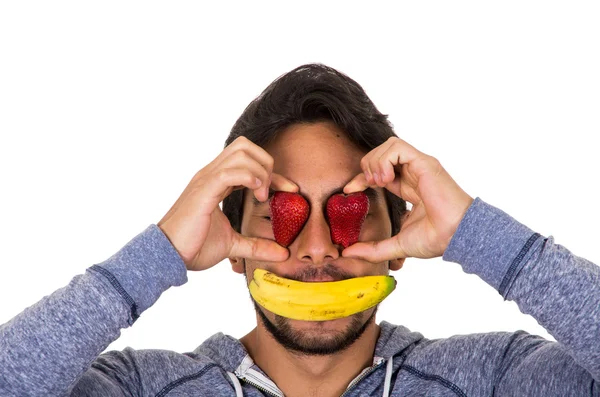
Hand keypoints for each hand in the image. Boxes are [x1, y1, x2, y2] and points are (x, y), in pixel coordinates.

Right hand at [157, 136, 297, 270]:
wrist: (167, 256)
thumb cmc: (193, 247)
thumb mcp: (233, 245)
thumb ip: (257, 246)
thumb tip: (283, 254)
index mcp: (217, 181)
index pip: (249, 161)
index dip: (273, 172)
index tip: (291, 190)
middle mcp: (211, 174)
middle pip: (245, 145)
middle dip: (267, 163)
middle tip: (270, 191)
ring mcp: (206, 180)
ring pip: (241, 152)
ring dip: (260, 170)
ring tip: (261, 195)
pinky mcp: (203, 191)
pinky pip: (229, 172)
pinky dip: (249, 177)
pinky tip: (256, 193)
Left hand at [342, 137, 473, 261]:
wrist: (455, 237)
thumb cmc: (436, 240)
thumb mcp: (397, 245)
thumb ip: (373, 249)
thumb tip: (348, 253)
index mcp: (408, 187)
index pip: (378, 172)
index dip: (361, 177)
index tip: (349, 190)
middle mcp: (414, 173)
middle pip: (381, 153)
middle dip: (367, 166)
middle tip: (370, 185)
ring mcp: (419, 166)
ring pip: (389, 145)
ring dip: (375, 162)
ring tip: (379, 181)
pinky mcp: (424, 163)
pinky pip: (397, 147)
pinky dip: (385, 160)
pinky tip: (386, 178)